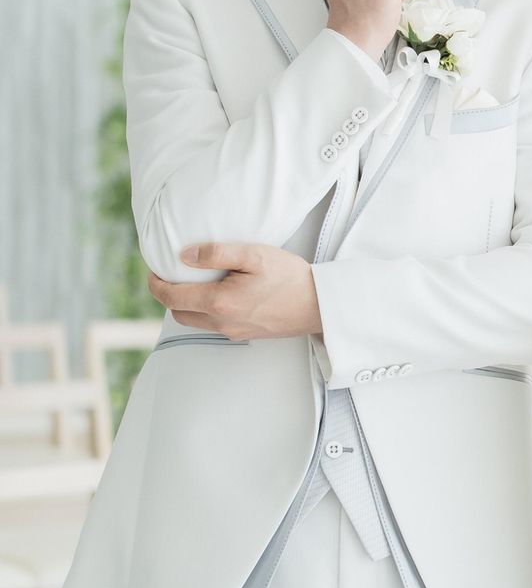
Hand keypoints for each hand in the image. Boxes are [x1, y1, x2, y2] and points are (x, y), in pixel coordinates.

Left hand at [147, 244, 322, 339]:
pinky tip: (221, 294)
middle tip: (172, 274)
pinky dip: (207, 311)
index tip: (154, 269)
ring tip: (195, 283)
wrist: (320, 305)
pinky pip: (214, 325)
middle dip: (169, 295)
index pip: (170, 297)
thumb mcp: (255, 255)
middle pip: (178, 313)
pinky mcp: (246, 334)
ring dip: (188, 305)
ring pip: (195, 322)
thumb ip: (217, 252)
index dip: (155, 283)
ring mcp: (234, 332)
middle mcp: (222, 323)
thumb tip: (184, 255)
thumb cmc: (291, 278)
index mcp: (219, 303)